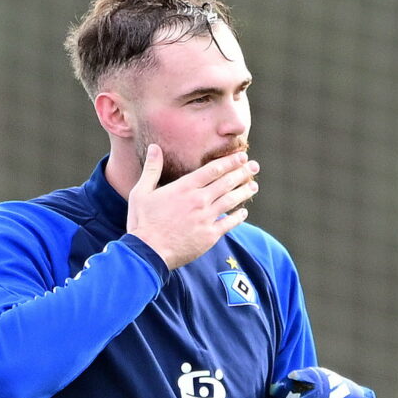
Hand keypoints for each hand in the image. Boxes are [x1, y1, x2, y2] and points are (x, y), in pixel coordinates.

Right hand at [125, 144, 257, 269]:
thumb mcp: (142, 191)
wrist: (149, 250)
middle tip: (255, 167)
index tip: (241, 157)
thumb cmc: (142, 220)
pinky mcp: (210, 235)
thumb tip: (154, 147)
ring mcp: (206, 218)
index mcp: (183, 188)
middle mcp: (198, 200)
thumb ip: (152, 169)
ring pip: (231, 201)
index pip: (212, 170)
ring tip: (254, 186)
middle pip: (226, 183)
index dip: (229, 162)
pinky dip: (238, 217)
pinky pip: (229, 223)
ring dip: (244, 192)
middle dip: (242, 173)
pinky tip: (244, 212)